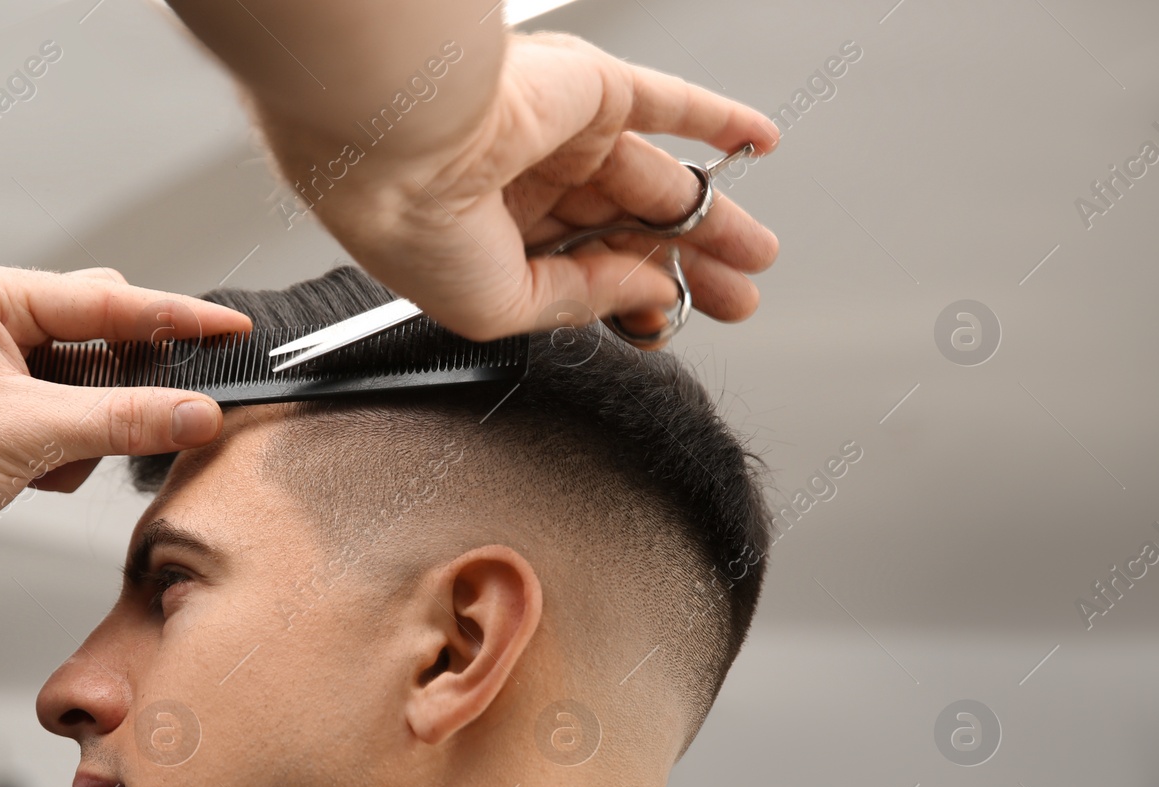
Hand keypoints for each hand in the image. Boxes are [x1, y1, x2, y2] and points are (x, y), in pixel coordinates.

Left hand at [0, 264, 249, 602]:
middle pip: (108, 339)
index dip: (177, 317)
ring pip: (99, 390)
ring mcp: (5, 378)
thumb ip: (125, 420)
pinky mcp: (10, 425)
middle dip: (129, 385)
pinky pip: (80, 428)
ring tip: (57, 460)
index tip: (232, 329)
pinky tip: (37, 478)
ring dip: (94, 432)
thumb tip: (197, 411)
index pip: (108, 300)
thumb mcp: (30, 433)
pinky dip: (74, 457)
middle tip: (174, 406)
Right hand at [291, 32, 781, 341]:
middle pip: (626, 231)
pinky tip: (755, 142)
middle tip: (732, 299)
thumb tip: (650, 296)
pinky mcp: (590, 89)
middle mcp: (524, 184)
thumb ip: (580, 302)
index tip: (667, 326)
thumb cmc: (415, 224)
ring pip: (654, 181)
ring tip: (756, 253)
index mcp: (488, 238)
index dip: (630, 302)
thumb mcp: (501, 306)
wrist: (403, 139)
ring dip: (710, 216)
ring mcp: (560, 135)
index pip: (578, 274)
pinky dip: (717, 121)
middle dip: (685, 269)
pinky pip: (669, 102)